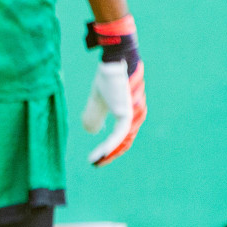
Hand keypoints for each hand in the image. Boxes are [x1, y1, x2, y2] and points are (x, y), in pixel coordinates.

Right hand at [82, 16, 145, 166]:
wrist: (112, 62)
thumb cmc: (107, 78)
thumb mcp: (97, 100)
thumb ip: (95, 114)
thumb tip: (91, 131)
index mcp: (129, 114)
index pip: (122, 138)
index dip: (110, 150)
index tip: (96, 159)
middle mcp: (135, 116)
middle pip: (124, 143)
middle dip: (109, 156)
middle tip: (95, 164)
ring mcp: (133, 116)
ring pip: (122, 142)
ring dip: (108, 154)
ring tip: (95, 161)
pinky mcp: (127, 113)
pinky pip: (119, 135)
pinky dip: (109, 146)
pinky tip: (100, 154)